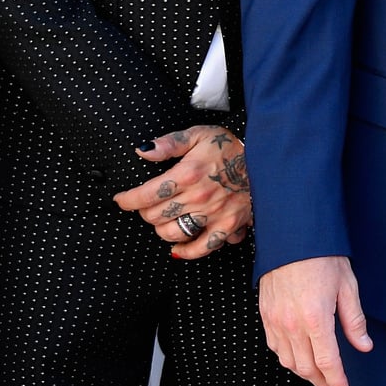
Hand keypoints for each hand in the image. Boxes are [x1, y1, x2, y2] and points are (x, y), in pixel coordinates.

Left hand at [112, 125, 252, 260]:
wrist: (264, 161)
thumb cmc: (229, 147)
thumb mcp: (199, 134)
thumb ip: (169, 143)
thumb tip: (143, 151)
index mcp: (188, 173)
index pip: (146, 195)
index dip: (128, 200)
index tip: (122, 199)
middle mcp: (198, 197)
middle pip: (155, 216)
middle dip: (144, 211)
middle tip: (146, 205)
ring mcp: (213, 214)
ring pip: (172, 233)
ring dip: (161, 228)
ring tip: (163, 219)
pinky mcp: (227, 227)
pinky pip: (201, 248)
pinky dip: (186, 251)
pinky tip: (177, 247)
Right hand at [259, 255, 371, 385]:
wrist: (292, 236)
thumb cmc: (321, 256)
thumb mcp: (347, 286)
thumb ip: (355, 321)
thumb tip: (363, 345)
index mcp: (316, 318)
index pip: (328, 363)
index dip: (336, 382)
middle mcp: (293, 324)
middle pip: (307, 368)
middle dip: (322, 381)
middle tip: (333, 384)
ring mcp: (276, 321)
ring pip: (289, 361)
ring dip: (305, 372)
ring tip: (318, 373)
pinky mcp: (265, 315)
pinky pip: (275, 347)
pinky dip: (287, 358)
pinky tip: (298, 356)